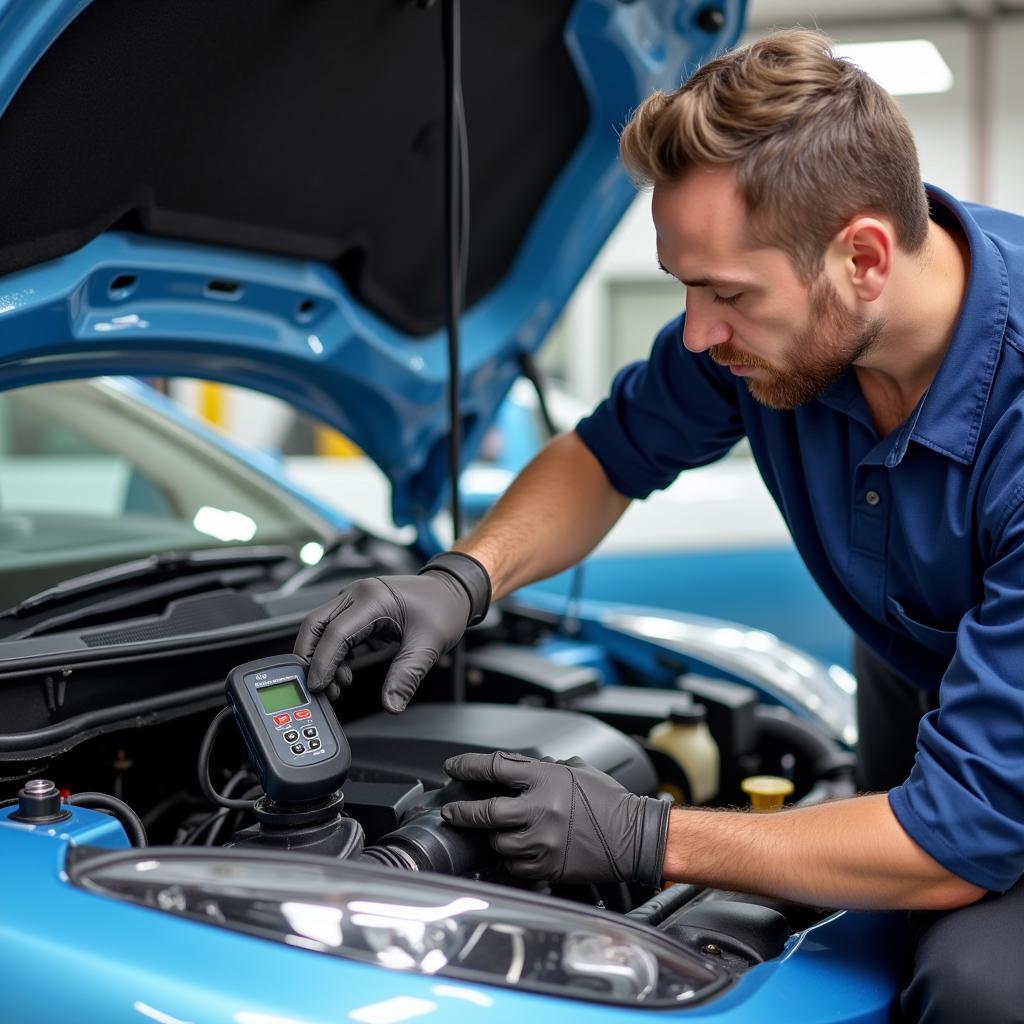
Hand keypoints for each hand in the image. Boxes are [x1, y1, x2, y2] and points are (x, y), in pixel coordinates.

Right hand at [293, 552, 489, 712]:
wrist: (452, 591)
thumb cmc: (443, 608)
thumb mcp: (428, 645)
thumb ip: (406, 676)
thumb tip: (391, 704)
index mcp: (373, 598)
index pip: (335, 632)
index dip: (323, 663)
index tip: (319, 687)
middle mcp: (357, 594)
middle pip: (315, 625)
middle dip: (310, 658)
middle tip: (318, 688)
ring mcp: (355, 599)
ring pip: (321, 629)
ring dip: (322, 658)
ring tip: (338, 686)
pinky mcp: (357, 610)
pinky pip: (334, 632)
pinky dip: (334, 654)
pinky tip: (344, 674)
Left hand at [441, 751, 670, 886]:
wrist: (634, 836)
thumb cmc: (608, 801)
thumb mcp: (574, 769)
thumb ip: (540, 768)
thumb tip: (510, 768)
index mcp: (546, 780)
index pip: (494, 768)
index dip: (467, 766)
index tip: (453, 767)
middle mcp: (539, 810)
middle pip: (484, 811)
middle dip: (462, 810)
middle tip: (452, 809)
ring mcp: (541, 842)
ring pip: (496, 841)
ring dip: (492, 835)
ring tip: (498, 830)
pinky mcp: (546, 867)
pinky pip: (513, 864)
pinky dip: (511, 856)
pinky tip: (519, 848)